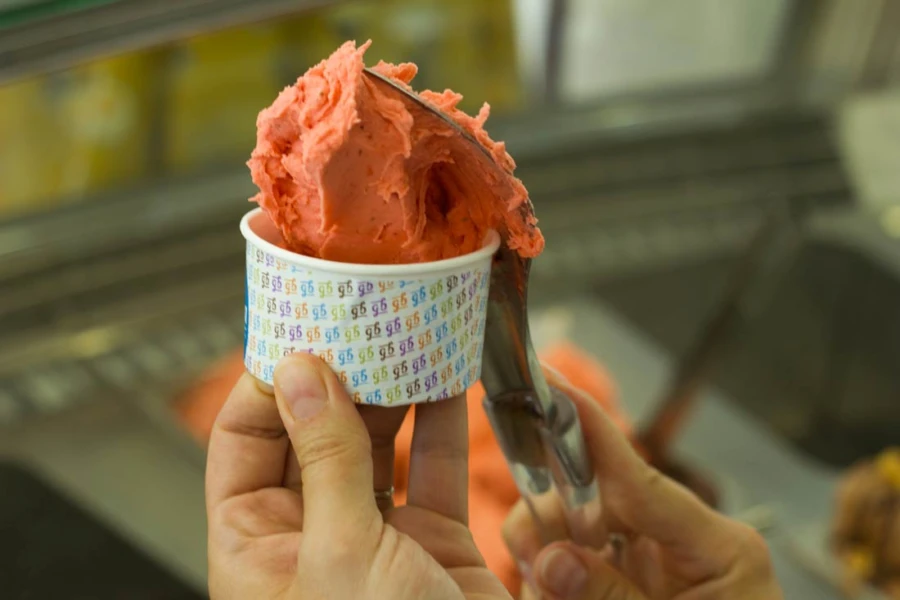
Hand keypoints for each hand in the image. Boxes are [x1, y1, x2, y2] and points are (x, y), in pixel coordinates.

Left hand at [206, 353, 510, 598]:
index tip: (298, 327)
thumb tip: (298, 372)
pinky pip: (435, 466)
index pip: (243, 443)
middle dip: (338, 374)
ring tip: (404, 333)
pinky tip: (447, 375)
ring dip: (393, 390)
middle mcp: (313, 537)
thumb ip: (323, 459)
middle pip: (313, 433)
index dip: (265, 382)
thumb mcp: (342, 556)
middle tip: (360, 316)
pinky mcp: (436, 541)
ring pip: (377, 444)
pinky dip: (443, 421)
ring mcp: (377, 537)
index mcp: (258, 550)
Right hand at [503, 371, 783, 599]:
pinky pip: (579, 561)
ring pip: (580, 528)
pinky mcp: (632, 579)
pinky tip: (548, 587)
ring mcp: (656, 561)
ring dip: (548, 547)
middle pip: (599, 498)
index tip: (554, 385)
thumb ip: (610, 596)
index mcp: (717, 547)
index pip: (642, 476)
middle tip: (531, 546)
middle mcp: (683, 541)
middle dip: (554, 511)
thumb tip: (550, 557)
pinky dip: (555, 573)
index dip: (593, 429)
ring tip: (539, 576)